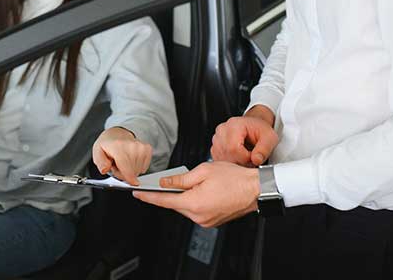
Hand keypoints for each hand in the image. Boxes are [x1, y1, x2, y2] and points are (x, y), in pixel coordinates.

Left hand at [92, 127, 152, 185]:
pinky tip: (131, 161)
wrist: (117, 134)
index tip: (132, 183)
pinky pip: (144, 167)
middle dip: (124, 174)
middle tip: (117, 166)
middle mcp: (131, 145)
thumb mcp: (97, 152)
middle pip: (133, 171)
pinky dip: (137, 167)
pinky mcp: (147, 148)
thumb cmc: (107, 145)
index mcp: (118, 146)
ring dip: (131, 171)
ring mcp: (141, 146)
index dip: (129, 177)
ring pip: (139, 170)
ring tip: (123, 163)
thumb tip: (105, 169)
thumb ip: (100, 162)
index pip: (126, 165)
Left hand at [133, 162, 259, 227]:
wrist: (255, 189)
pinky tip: (199, 191)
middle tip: (166, 181)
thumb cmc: (234, 178)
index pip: (164, 201)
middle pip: (175, 204)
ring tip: (192, 183)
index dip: (149, 196)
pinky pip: (196, 211)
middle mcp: (198, 216)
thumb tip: (166, 182)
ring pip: (185, 207)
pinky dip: (193, 201)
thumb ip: (181, 178)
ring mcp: (206, 221)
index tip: (138, 193)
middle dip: (169, 193)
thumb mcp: (203, 171)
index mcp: (194, 203)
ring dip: (184, 196)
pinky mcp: (212, 221)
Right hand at [211, 108, 278, 166]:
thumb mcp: (270, 137)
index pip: (234, 148)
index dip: (246, 158)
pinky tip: (238, 158)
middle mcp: (222, 130)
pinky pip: (219, 161)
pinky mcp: (215, 148)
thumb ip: (264, 149)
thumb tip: (256, 160)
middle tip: (251, 157)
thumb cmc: (260, 130)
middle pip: (227, 155)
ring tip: (245, 157)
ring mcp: (216, 139)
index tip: (254, 157)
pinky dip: (230, 163)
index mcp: (234, 125)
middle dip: (242, 162)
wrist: (254, 127)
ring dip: (236, 163)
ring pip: (223, 159)